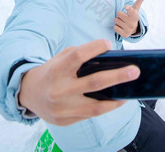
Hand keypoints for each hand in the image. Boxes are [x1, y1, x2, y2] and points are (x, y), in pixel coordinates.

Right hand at [18, 40, 139, 125]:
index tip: (108, 44)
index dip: (94, 48)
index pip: (78, 56)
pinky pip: (90, 115)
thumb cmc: (52, 71)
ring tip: (131, 91)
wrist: (29, 94)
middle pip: (94, 82)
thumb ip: (80, 57)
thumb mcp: (61, 58)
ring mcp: (62, 108)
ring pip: (96, 106)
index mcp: (56, 69)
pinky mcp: (65, 121)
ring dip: (117, 99)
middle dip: (117, 76)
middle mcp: (59, 89)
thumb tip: (110, 59)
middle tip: (135, 71)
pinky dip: (106, 107)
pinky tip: (118, 100)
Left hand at [114, 0, 148, 37]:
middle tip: (124, 16)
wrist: (134, 28)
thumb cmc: (133, 15)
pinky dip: (117, 26)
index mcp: (135, 16)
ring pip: (116, 21)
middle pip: (118, 14)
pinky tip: (121, 27)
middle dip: (120, 14)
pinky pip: (115, 27)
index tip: (126, 6)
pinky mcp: (125, 35)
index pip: (131, 11)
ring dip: (118, 20)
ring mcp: (129, 29)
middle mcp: (132, 23)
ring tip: (123, 22)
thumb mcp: (136, 7)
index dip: (128, 9)